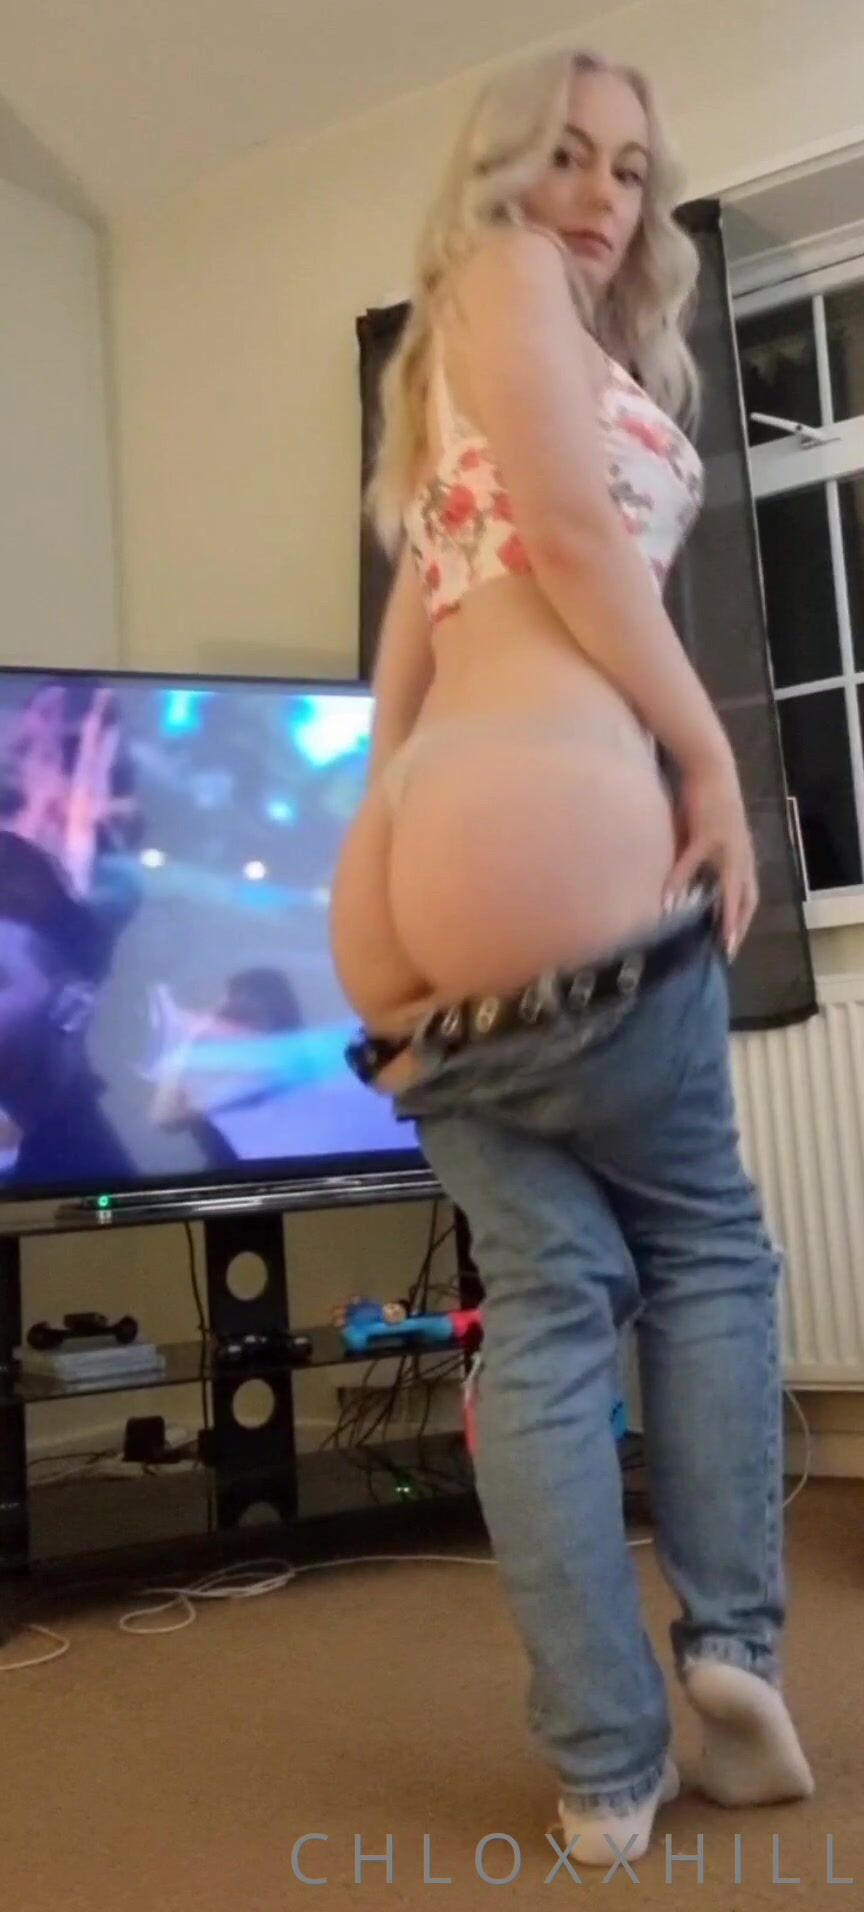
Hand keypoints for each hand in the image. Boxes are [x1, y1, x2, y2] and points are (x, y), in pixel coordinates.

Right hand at [664, 760, 757, 960]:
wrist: (710, 766)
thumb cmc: (705, 800)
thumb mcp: (706, 834)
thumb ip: (701, 858)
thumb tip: (683, 883)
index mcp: (742, 854)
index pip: (749, 893)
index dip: (743, 918)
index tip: (733, 942)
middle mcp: (741, 853)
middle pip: (745, 896)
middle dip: (738, 925)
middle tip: (728, 951)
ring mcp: (728, 844)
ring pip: (730, 887)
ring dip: (725, 915)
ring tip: (717, 939)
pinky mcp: (709, 833)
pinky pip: (693, 863)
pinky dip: (682, 881)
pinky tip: (669, 898)